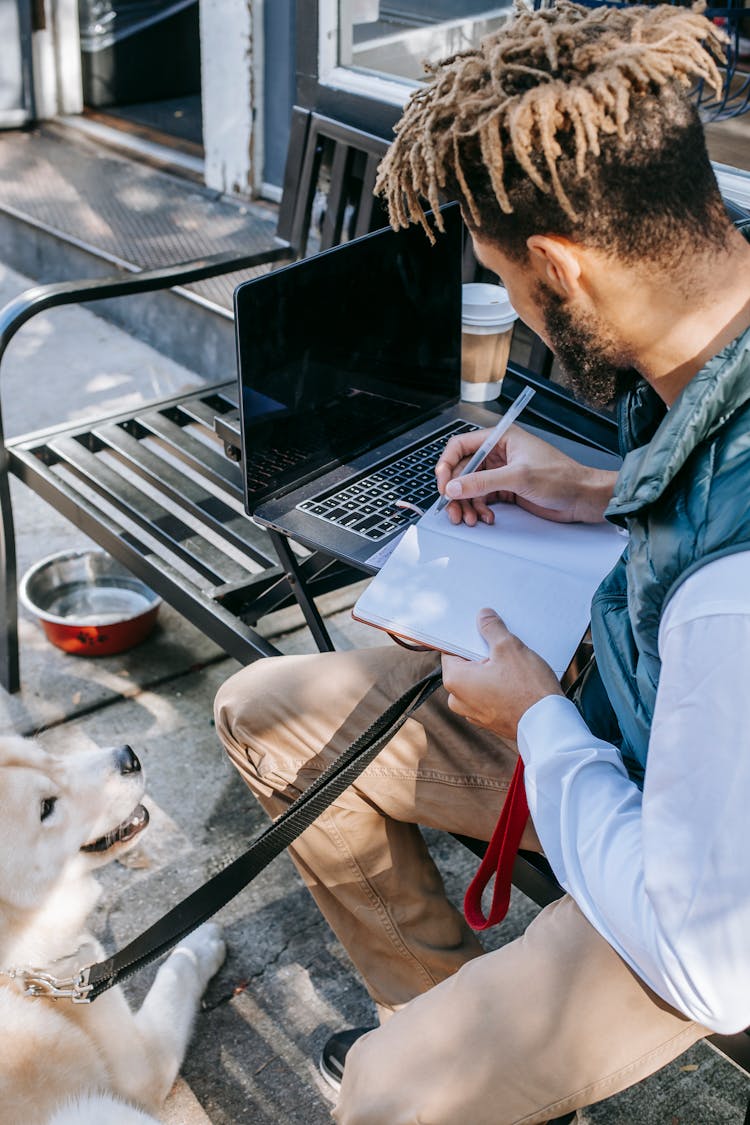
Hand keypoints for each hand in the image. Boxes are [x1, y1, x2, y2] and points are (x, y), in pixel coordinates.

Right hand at [435, 423, 616, 526]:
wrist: (581, 498)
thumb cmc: (561, 477)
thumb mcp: (518, 477)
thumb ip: (482, 482)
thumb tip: (453, 487)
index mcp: (500, 438)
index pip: (460, 446)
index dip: (447, 465)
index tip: (443, 485)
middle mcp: (497, 453)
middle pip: (462, 470)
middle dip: (455, 491)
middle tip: (453, 510)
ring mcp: (500, 472)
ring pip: (469, 487)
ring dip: (466, 504)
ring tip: (469, 519)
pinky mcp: (505, 489)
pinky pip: (482, 499)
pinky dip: (480, 509)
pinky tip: (487, 518)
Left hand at [442, 609, 563, 740]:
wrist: (547, 725)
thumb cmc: (527, 689)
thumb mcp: (509, 648)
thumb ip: (492, 628)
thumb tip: (483, 616)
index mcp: (454, 680)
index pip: (451, 649)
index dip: (468, 637)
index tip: (481, 630)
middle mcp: (458, 699)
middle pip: (466, 665)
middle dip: (483, 653)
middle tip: (503, 645)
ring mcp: (474, 713)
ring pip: (479, 681)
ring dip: (493, 670)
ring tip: (515, 663)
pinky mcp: (490, 720)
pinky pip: (489, 695)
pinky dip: (500, 686)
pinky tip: (518, 680)